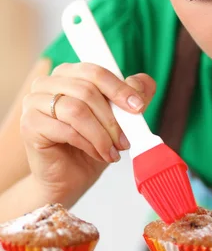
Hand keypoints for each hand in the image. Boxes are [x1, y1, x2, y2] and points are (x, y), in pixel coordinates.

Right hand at [20, 63, 155, 205]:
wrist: (69, 178)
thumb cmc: (91, 146)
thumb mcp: (119, 120)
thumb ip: (132, 97)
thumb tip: (143, 83)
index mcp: (68, 74)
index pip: (95, 71)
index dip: (119, 88)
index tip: (138, 107)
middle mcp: (47, 83)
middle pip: (87, 90)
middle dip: (113, 119)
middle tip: (126, 140)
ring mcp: (33, 102)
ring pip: (77, 110)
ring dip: (102, 135)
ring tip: (112, 152)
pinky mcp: (29, 125)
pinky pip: (66, 130)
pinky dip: (89, 144)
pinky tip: (98, 154)